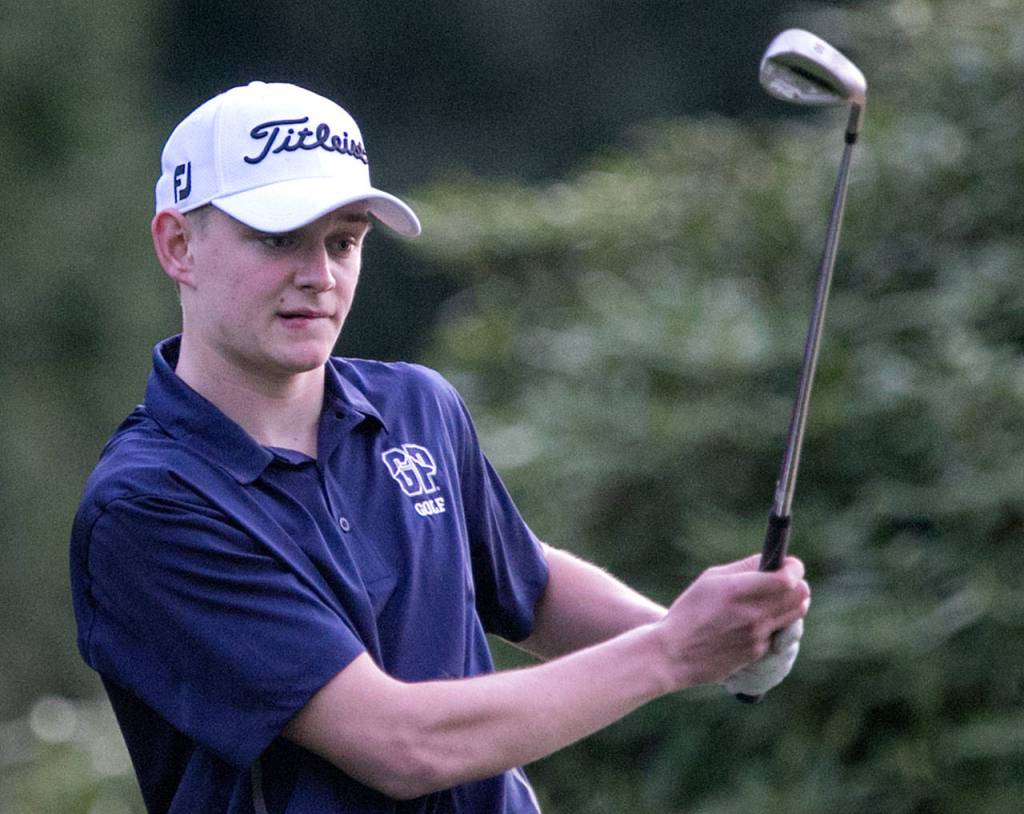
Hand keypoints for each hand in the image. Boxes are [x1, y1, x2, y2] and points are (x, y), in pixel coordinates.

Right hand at [656, 554, 808, 688]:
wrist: (674, 654)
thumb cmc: (689, 611)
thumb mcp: (710, 579)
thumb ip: (744, 568)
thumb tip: (769, 559)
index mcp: (738, 591)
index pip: (788, 579)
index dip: (794, 568)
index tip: (789, 564)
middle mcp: (753, 615)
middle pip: (800, 596)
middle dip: (797, 584)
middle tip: (784, 582)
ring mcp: (758, 636)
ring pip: (796, 615)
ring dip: (790, 604)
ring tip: (772, 600)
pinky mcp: (758, 653)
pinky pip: (778, 633)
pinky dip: (773, 624)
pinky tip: (753, 622)